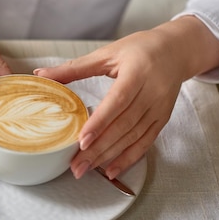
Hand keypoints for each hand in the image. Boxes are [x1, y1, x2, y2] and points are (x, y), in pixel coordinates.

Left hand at [34, 16, 218, 179]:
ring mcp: (159, 108)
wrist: (177, 50)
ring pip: (133, 137)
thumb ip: (74, 67)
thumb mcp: (107, 53)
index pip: (118, 101)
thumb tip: (41, 75)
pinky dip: (129, 158)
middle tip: (76, 166)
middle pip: (124, 125)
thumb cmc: (139, 49)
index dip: (100, 122)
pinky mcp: (162, 119)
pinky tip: (111, 170)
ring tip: (86, 169)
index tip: (81, 141)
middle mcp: (152, 92)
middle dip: (99, 148)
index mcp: (137, 72)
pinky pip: (146, 142)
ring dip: (110, 156)